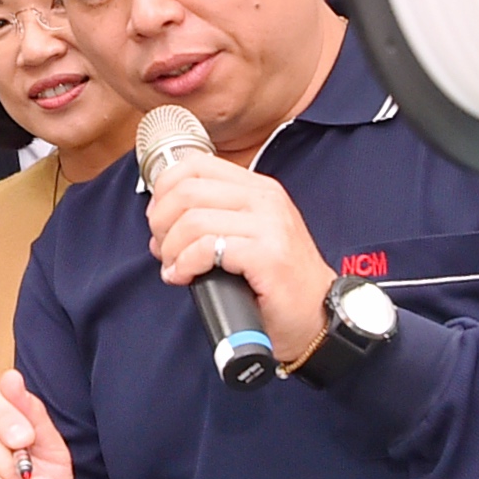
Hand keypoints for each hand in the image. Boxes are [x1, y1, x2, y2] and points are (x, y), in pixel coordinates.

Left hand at [144, 155, 335, 363]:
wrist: (319, 314)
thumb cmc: (278, 281)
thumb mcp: (248, 234)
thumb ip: (213, 217)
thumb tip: (160, 219)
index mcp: (258, 188)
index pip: (196, 164)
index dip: (164, 190)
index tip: (159, 220)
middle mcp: (265, 199)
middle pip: (187, 190)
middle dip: (161, 223)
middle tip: (162, 249)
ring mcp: (269, 226)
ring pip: (192, 221)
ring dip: (171, 249)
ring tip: (174, 268)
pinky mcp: (267, 256)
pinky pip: (207, 248)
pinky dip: (185, 265)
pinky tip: (185, 277)